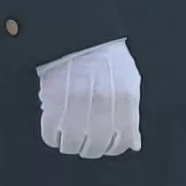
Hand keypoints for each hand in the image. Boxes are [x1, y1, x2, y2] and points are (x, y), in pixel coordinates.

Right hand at [36, 39, 144, 158]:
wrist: (78, 37)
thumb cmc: (106, 58)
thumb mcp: (129, 81)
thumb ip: (132, 114)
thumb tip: (134, 144)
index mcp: (125, 101)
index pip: (121, 142)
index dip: (112, 148)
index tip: (105, 144)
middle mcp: (103, 107)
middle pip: (95, 148)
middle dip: (90, 148)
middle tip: (85, 139)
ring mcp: (77, 106)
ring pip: (72, 146)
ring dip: (69, 144)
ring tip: (68, 134)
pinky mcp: (53, 105)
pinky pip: (51, 136)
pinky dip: (52, 137)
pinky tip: (55, 127)